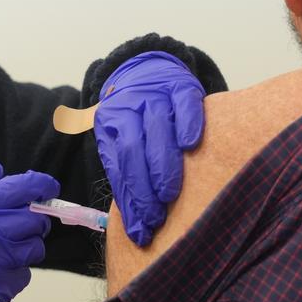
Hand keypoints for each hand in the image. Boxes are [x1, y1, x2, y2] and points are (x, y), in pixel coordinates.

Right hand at [0, 164, 58, 301]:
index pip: (18, 188)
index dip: (40, 184)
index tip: (48, 186)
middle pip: (33, 219)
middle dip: (32, 218)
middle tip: (18, 224)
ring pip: (34, 248)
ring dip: (25, 247)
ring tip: (0, 251)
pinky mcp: (0, 290)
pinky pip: (24, 275)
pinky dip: (14, 273)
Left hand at [95, 52, 204, 245]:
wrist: (149, 70)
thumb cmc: (139, 119)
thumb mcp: (124, 141)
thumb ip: (129, 176)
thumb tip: (137, 227)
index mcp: (110, 125)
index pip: (118, 167)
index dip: (129, 201)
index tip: (141, 231)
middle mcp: (129, 108)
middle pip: (132, 149)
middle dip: (142, 188)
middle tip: (156, 218)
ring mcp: (154, 95)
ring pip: (156, 129)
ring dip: (162, 165)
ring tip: (169, 195)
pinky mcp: (180, 85)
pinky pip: (184, 103)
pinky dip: (187, 124)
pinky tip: (191, 145)